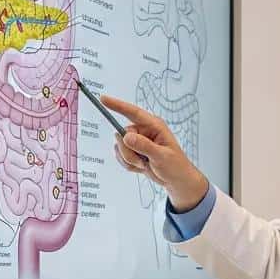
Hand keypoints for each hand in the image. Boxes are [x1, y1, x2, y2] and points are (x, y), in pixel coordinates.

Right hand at [102, 95, 208, 211]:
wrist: (176, 180)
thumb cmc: (175, 166)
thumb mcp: (162, 156)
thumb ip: (144, 146)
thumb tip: (127, 136)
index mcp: (154, 126)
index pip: (133, 113)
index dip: (117, 105)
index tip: (103, 99)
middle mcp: (144, 131)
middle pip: (122, 135)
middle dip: (129, 152)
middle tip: (142, 161)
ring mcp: (137, 141)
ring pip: (120, 147)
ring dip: (129, 159)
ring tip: (145, 164)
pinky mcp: (133, 151)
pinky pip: (120, 156)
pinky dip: (129, 165)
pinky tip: (141, 167)